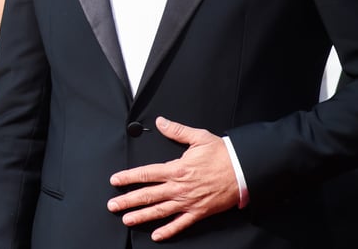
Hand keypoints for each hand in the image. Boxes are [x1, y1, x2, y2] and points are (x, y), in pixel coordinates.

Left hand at [107, 116, 239, 241]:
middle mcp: (179, 187)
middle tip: (113, 206)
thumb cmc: (222, 154)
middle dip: (128, 201)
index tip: (115, 181)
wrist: (244, 170)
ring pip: (160, 211)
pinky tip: (156, 235)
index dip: (128, 178)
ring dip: (141, 216)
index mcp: (176, 168)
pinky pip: (180, 224)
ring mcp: (188, 202)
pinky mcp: (199, 212)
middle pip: (148, 195)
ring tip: (127, 219)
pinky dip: (168, 231)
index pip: (146, 174)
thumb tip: (161, 122)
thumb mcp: (198, 137)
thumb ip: (176, 131)